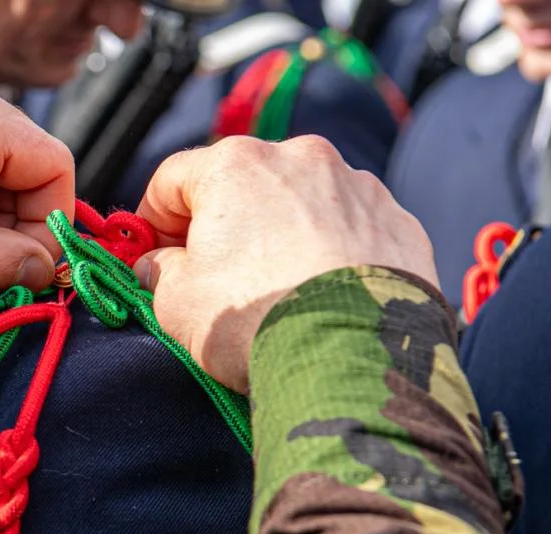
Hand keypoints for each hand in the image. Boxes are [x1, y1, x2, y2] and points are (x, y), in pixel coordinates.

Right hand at [133, 136, 437, 391]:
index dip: (152, 220)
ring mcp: (358, 186)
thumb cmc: (255, 321)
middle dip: (222, 225)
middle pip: (241, 184)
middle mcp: (301, 158)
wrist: (354, 358)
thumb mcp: (174, 302)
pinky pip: (350, 228)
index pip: (172, 179)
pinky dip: (331, 252)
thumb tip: (160, 264)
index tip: (151, 256)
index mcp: (236, 165)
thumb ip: (159, 271)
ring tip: (277, 291)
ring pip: (300, 202)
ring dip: (280, 234)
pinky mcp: (399, 222)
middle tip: (212, 277)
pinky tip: (322, 294)